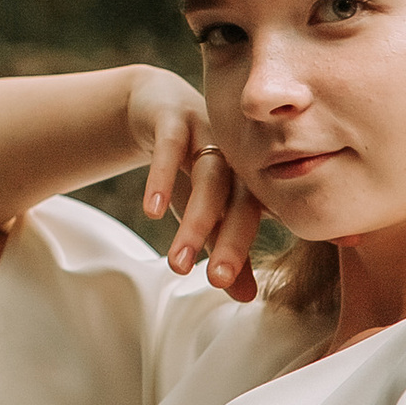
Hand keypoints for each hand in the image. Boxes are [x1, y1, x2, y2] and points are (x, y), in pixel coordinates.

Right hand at [123, 66, 266, 297]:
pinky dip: (161, 177)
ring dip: (195, 220)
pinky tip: (152, 210)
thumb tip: (248, 298)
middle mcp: (237, 156)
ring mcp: (209, 133)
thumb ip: (225, 247)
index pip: (253, 220)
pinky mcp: (175, 117)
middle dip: (228, 242)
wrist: (159, 107)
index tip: (229, 288)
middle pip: (238, 201)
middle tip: (214, 280)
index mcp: (250, 180)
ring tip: (176, 261)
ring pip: (208, 178)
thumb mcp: (205, 209)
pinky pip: (170, 146)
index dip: (242, 253)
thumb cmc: (191, 167)